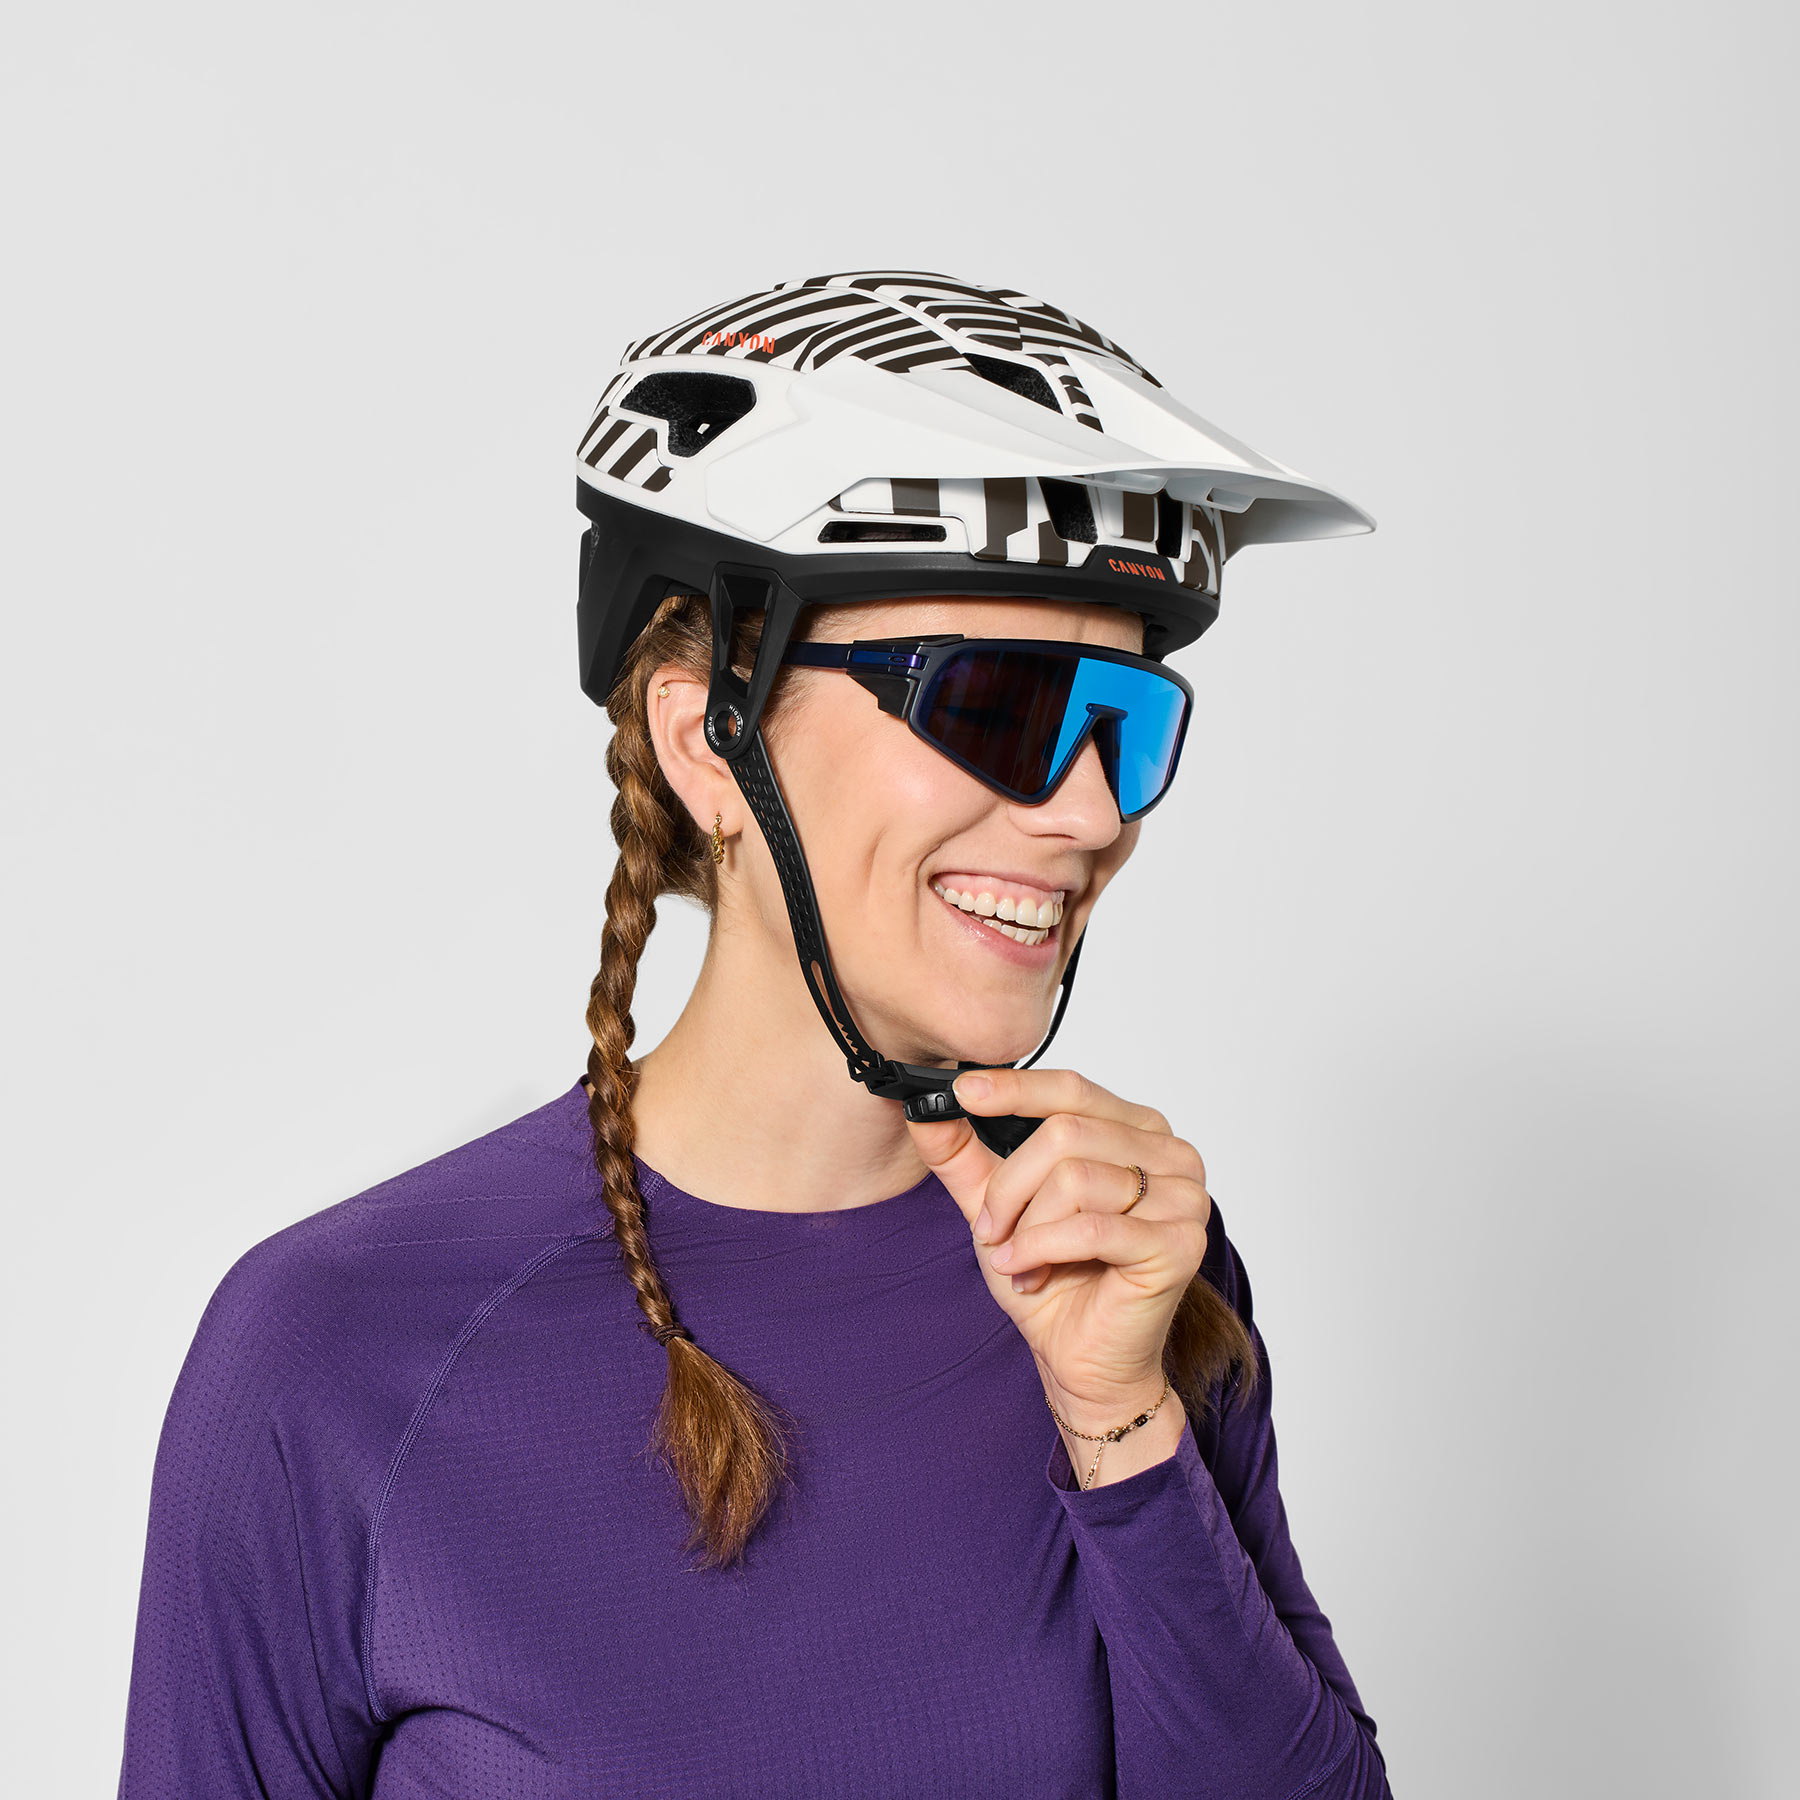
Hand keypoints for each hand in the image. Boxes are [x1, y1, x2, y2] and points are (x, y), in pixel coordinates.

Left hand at [904, 1065, 1211, 1433]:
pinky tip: (1026, 1270)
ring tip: (1019, 1259)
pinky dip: (1042, 1249)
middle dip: (1010, 1185)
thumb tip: (924, 1110)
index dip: (1015, 1087)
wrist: (1081, 1359)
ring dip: (1027, 1226)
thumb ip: (964, 1155)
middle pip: (1065, 1132)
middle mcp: (1170, 1155)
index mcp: (1136, 1131)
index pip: (1072, 1089)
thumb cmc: (1052, 1280)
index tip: (962, 1090)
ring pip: (1074, 1177)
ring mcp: (1184, 1198)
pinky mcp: (1180, 1244)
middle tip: (991, 1228)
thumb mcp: (996, 1205)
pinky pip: (1090, 1228)